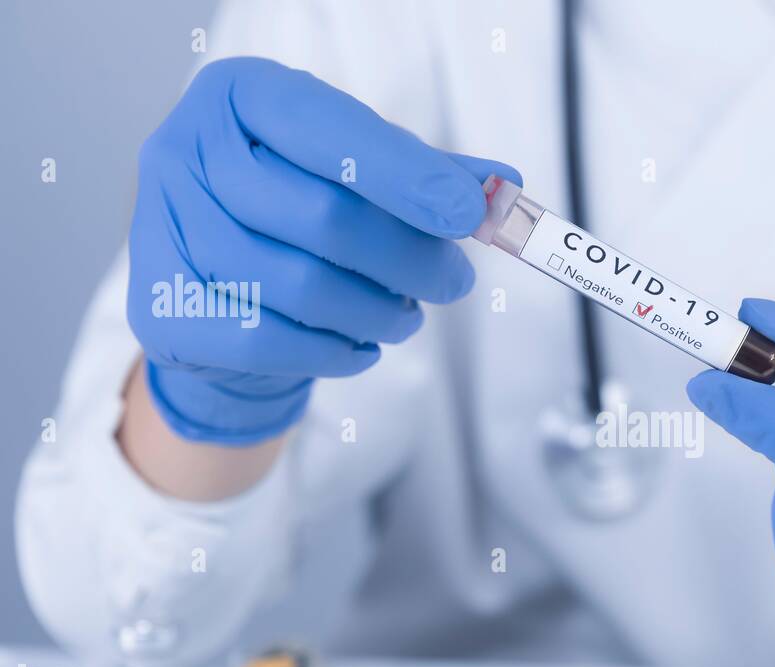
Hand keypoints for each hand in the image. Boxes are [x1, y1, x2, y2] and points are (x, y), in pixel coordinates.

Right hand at [128, 57, 517, 444]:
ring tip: (406, 317)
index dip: (406, 176)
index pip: (331, 132)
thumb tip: (504, 188)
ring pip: (300, 287)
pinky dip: (332, 351)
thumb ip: (426, 175)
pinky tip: (360, 345)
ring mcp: (160, 230)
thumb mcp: (357, 172)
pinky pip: (269, 340)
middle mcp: (183, 151)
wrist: (214, 282)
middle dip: (407, 259)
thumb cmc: (293, 209)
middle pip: (322, 217)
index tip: (470, 215)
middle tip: (453, 282)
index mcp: (239, 96)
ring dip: (376, 312)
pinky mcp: (159, 308)